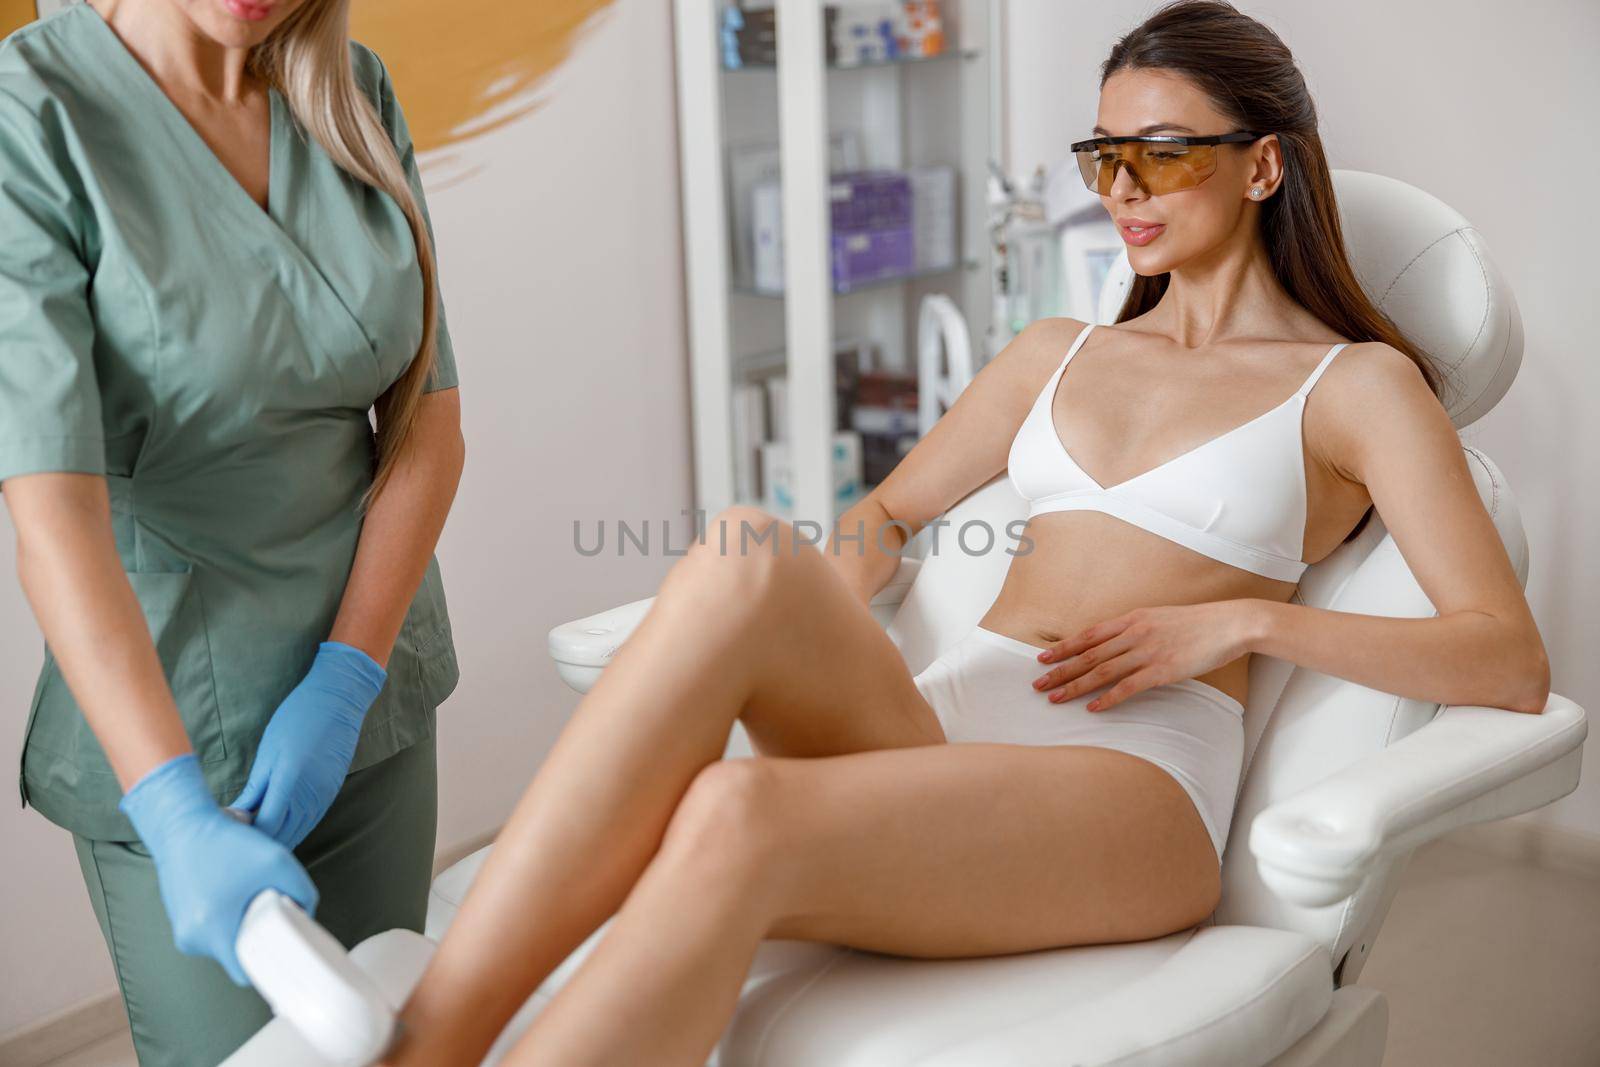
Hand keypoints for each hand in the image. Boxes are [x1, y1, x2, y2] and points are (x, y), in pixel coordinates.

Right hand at [120, 751, 318, 985]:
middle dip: (259, 938)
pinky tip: (233, 893)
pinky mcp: (179, 922)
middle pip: (238, 957)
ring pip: (225, 943)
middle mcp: (192, 938)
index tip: (285, 955)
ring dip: (243, 925)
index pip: (245, 973)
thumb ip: (304, 894)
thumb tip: (304, 917)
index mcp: (213, 930)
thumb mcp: (279, 862)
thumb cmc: (229, 843)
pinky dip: (227, 918)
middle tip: (270, 910)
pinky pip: (212, 931)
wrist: (184, 826)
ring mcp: (182, 931)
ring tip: (247, 893)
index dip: (270, 966)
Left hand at [230, 641, 386, 848]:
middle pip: (282, 836)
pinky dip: (291, 829)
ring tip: (251, 835)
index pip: (267, 827)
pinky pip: (309, 822)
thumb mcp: (268, 752)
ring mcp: (325, 797)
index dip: (245, 835)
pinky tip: (276, 825)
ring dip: (275, 838)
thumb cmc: (297, 718)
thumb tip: (236, 816)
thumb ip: (255, 789)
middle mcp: (312, 796)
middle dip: (257, 841)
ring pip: (298, 833)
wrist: (339, 700)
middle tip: (233, 837)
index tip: (226, 831)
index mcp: (291, 783)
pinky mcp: (331, 794)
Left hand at [1029, 600, 1258, 711]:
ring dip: (1075, 686)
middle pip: (1089, 655)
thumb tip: (1115, 642)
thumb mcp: (1159, 617)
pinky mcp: (1163, 670)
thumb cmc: (1196, 623)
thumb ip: (1136, 629)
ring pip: (1102, 671)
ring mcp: (1148, 652)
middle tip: (1037, 684)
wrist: (1229, 624)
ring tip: (1055, 698)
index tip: (1043, 657)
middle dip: (1060, 670)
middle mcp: (1135, 633)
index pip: (1089, 635)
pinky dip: (1108, 699)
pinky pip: (1129, 687)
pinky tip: (1093, 708)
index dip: (1064, 647)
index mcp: (1133, 618)